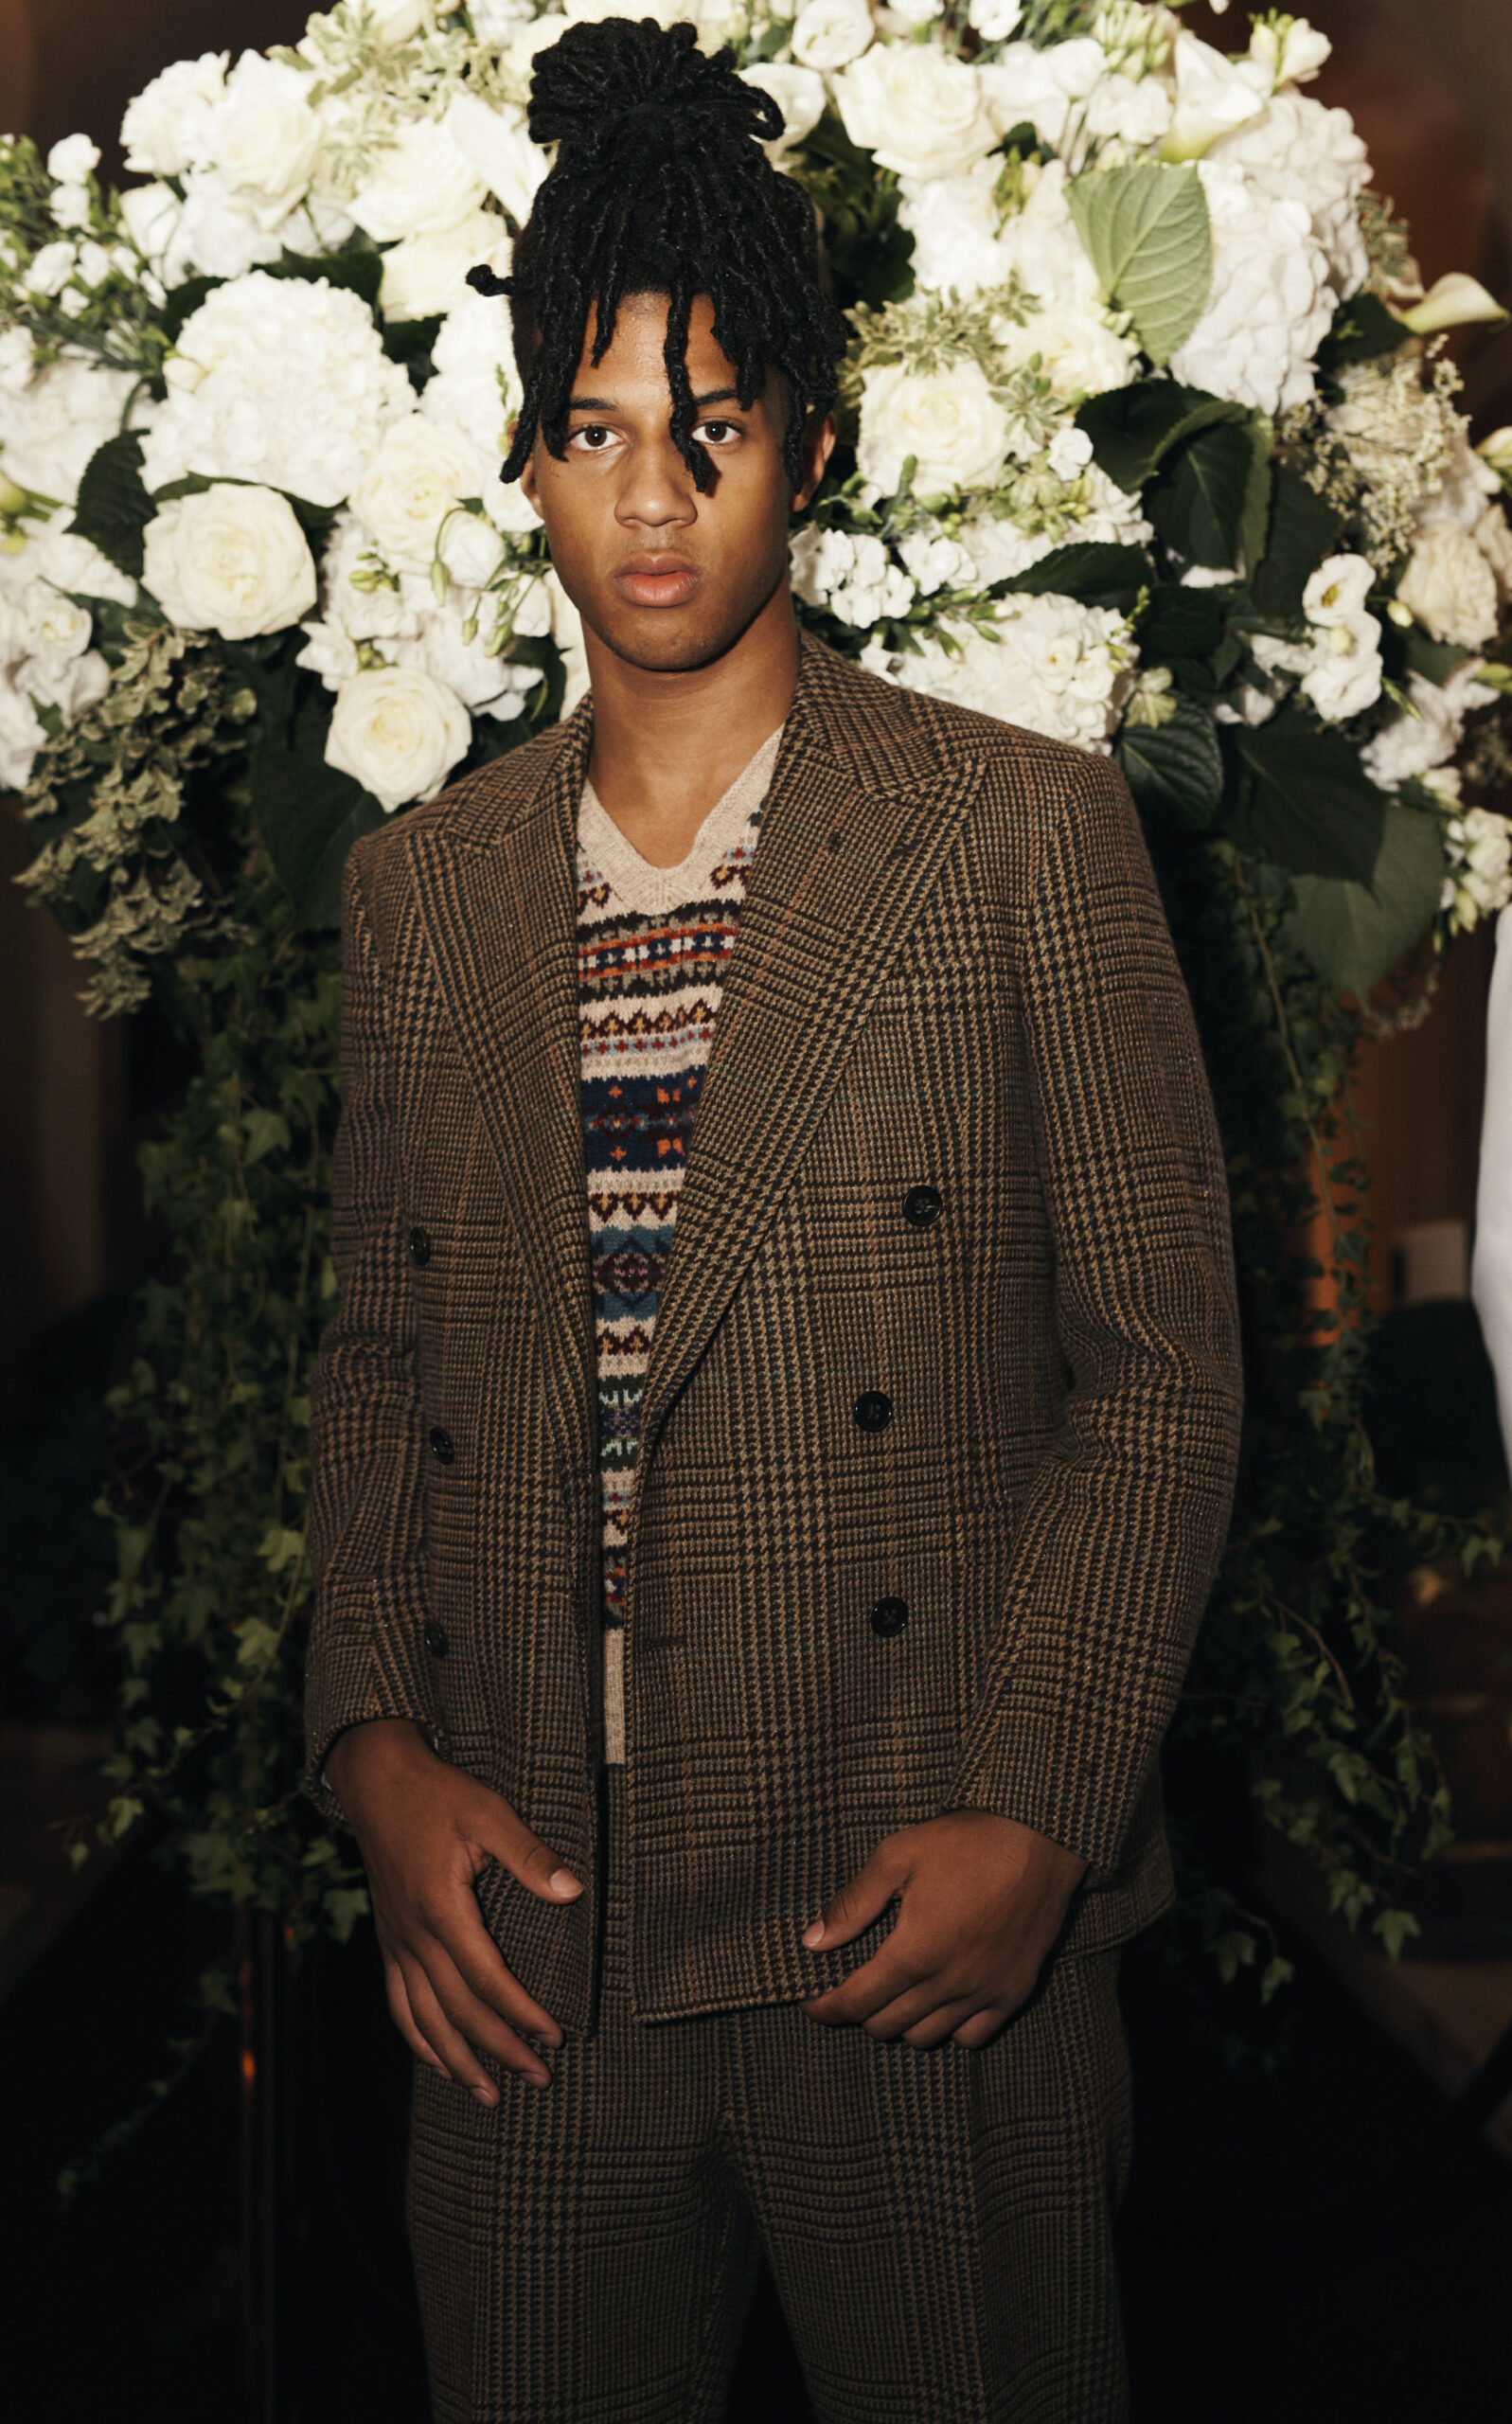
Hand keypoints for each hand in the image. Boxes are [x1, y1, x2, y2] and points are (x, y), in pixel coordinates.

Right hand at [326, 1718, 581, 2101]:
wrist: (377, 1780)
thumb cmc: (439, 1794)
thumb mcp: (490, 1812)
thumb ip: (530, 1855)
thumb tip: (572, 1891)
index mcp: (441, 1908)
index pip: (487, 1979)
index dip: (521, 2014)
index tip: (555, 2036)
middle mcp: (413, 1934)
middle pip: (458, 2011)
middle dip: (498, 2051)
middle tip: (538, 2079)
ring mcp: (396, 1941)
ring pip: (423, 2019)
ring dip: (455, 2061)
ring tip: (487, 2095)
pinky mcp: (388, 1939)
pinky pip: (398, 2002)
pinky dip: (417, 2038)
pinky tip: (437, 2060)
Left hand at [799, 1810, 1086, 2049]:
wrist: (1039, 1838)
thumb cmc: (965, 1841)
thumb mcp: (897, 1857)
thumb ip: (853, 1904)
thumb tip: (812, 1941)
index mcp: (914, 1952)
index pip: (857, 2003)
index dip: (826, 2008)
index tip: (811, 2004)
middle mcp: (948, 1983)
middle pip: (887, 2026)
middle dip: (860, 2012)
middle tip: (853, 1990)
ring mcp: (984, 1993)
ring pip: (927, 2037)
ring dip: (902, 2021)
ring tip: (894, 1995)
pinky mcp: (1013, 1992)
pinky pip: (973, 2037)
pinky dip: (949, 2028)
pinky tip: (940, 2002)